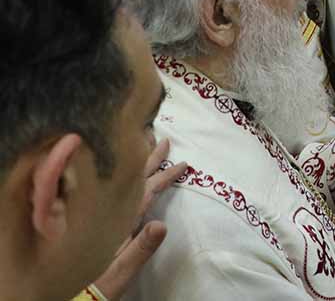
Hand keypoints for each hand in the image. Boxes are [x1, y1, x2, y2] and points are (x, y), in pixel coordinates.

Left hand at [93, 139, 188, 298]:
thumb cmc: (93, 286)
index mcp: (118, 222)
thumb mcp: (118, 271)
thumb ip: (139, 250)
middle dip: (150, 160)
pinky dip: (124, 181)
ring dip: (137, 165)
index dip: (163, 175)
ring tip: (149, 146)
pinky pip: (112, 195)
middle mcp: (110, 215)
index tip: (180, 161)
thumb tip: (161, 224)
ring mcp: (102, 218)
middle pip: (132, 181)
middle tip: (164, 139)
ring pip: (122, 184)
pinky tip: (128, 174)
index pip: (144, 191)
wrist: (63, 297)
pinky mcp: (94, 225)